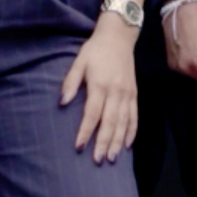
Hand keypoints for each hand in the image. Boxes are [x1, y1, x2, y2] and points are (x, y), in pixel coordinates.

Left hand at [60, 16, 140, 163]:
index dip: (85, 131)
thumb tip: (62, 102)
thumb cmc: (96, 50)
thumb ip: (71, 82)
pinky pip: (134, 116)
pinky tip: (127, 145)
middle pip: (110, 122)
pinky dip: (132, 131)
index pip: (92, 113)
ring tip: (112, 158)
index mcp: (100, 84)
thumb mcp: (79, 61)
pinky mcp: (134, 94)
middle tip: (98, 160)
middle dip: (103, 142)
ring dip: (118, 141)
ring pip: (124, 122)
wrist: (119, 36)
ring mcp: (127, 94)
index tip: (78, 146)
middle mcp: (116, 92)